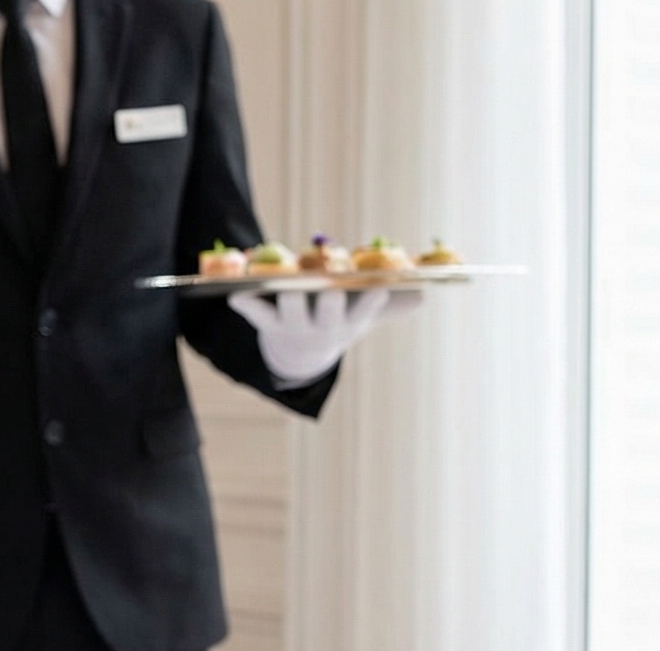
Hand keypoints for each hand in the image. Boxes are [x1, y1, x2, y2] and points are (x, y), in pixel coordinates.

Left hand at [226, 287, 422, 387]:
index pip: (365, 311)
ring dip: (290, 301)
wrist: (299, 356)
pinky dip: (246, 305)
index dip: (372, 302)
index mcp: (349, 322)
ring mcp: (295, 325)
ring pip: (292, 312)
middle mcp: (323, 327)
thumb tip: (424, 293)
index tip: (380, 288)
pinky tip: (235, 294)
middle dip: (331, 304)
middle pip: (328, 314)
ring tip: (288, 285)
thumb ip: (389, 303)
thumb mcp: (362, 316)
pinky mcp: (268, 323)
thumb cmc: (336, 323)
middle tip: (333, 292)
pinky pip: (256, 314)